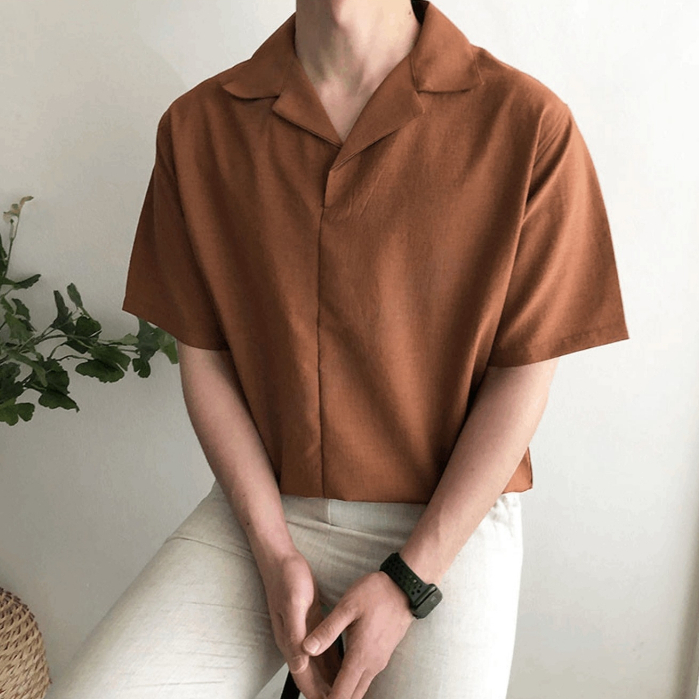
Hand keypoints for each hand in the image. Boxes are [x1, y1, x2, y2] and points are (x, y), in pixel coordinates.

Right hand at [259, 551, 342, 698]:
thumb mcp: (294, 604)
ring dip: (330, 678)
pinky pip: (323, 647)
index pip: (303, 677)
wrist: (282, 558)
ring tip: (345, 689)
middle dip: (325, 690)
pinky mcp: (311, 622)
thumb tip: (300, 663)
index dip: (316, 694)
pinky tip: (344, 663)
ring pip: (318, 663)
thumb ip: (295, 635)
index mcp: (290, 640)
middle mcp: (295, 641)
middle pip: (311, 675)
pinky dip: (333, 659)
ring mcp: (303, 632)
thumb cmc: (287, 578)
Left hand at [301, 570, 415, 698]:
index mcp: (360, 656)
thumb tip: (306, 649)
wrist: (405, 587)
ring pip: (359, 689)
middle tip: (316, 695)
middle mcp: (372, 665)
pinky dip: (352, 683)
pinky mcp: (382, 655)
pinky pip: (365, 678)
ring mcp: (379, 661)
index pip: (341, 694)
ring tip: (324, 690)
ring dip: (343, 693)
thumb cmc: (376, 593)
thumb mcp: (347, 606)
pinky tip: (340, 675)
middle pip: (351, 697)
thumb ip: (327, 630)